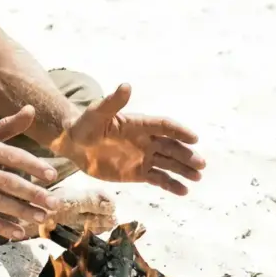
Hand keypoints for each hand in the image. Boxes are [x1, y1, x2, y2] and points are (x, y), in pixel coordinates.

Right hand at [0, 105, 59, 239]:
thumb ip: (8, 125)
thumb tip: (31, 109)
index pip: (11, 156)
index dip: (32, 165)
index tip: (52, 175)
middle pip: (6, 181)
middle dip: (32, 193)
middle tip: (55, 202)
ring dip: (21, 211)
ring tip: (42, 217)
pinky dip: (0, 226)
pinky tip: (19, 232)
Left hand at [52, 84, 204, 195]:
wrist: (74, 144)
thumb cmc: (85, 124)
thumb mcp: (97, 113)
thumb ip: (112, 102)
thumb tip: (126, 85)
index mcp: (139, 124)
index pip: (163, 126)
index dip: (179, 131)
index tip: (194, 138)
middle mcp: (145, 140)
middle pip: (171, 146)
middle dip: (186, 155)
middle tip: (201, 164)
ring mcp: (143, 157)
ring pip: (168, 163)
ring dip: (183, 169)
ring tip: (197, 177)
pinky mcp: (137, 173)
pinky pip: (158, 179)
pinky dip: (171, 185)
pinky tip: (184, 191)